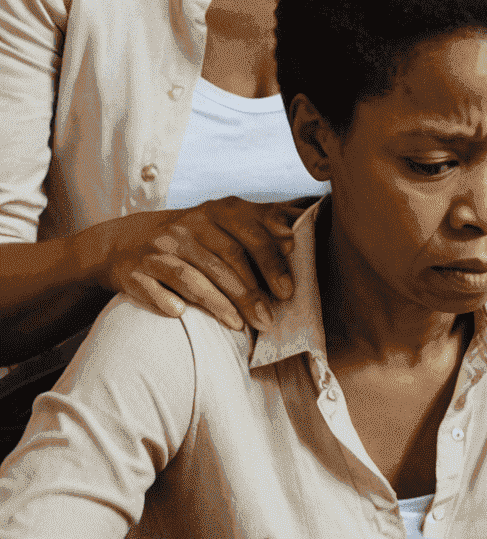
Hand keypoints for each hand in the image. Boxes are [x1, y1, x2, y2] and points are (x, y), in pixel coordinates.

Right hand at [94, 195, 308, 332]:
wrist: (127, 242)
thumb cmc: (194, 236)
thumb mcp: (225, 221)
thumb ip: (263, 221)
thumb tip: (307, 216)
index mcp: (216, 212)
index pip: (249, 234)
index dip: (271, 262)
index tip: (288, 290)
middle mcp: (187, 227)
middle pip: (225, 259)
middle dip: (250, 293)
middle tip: (269, 319)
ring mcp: (158, 248)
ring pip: (193, 277)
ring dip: (219, 304)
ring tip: (241, 326)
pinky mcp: (134, 271)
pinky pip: (154, 287)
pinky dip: (169, 301)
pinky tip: (183, 314)